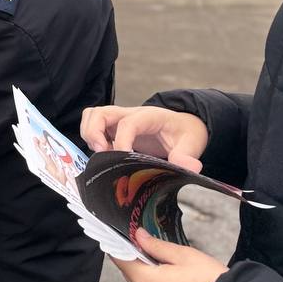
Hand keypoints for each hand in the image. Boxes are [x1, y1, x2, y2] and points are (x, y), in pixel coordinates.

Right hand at [80, 104, 207, 171]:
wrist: (183, 126)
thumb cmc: (185, 133)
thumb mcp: (192, 144)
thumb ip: (187, 155)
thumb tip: (188, 167)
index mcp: (149, 117)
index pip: (127, 123)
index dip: (121, 141)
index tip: (123, 158)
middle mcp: (130, 114)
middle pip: (100, 113)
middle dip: (94, 134)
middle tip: (102, 154)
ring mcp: (119, 119)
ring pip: (92, 116)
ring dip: (90, 134)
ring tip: (102, 153)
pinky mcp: (114, 127)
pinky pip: (93, 124)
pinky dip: (91, 137)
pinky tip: (104, 153)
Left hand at [113, 230, 228, 281]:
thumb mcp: (182, 255)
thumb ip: (156, 245)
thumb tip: (139, 236)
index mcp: (143, 281)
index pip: (119, 258)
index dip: (121, 242)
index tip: (125, 232)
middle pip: (130, 270)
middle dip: (138, 254)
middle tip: (151, 239)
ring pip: (142, 281)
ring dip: (149, 268)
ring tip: (168, 256)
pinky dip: (157, 281)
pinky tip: (174, 273)